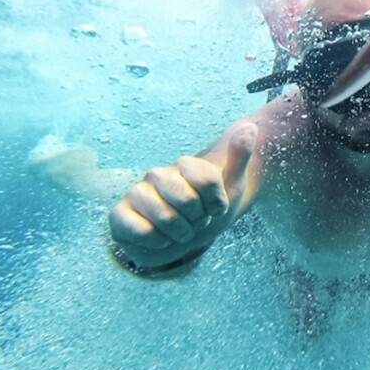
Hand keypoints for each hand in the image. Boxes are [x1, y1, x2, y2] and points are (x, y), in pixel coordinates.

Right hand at [107, 123, 256, 270]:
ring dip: (180, 235)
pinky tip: (158, 239)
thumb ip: (240, 156)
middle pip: (187, 201)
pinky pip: (143, 232)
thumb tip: (251, 126)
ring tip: (178, 231)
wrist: (181, 241)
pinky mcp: (119, 215)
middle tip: (195, 222)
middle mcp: (157, 174)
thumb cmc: (206, 211)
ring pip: (166, 219)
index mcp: (183, 164)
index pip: (207, 180)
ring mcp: (136, 193)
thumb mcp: (230, 186)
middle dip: (198, 221)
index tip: (214, 208)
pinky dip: (157, 243)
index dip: (217, 203)